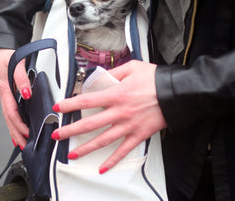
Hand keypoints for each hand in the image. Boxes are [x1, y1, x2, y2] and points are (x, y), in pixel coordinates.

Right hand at [0, 48, 31, 149]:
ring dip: (15, 130)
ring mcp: (5, 94)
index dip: (19, 125)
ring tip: (21, 143)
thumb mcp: (15, 62)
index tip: (28, 134)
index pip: (12, 112)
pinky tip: (17, 128)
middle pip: (9, 119)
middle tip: (25, 147)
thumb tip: (27, 93)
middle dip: (17, 134)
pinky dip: (13, 121)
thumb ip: (21, 78)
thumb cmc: (6, 53)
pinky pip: (10, 110)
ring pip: (9, 116)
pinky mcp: (7, 91)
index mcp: (5, 89)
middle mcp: (4, 94)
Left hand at [52, 60, 166, 173]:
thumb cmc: (156, 79)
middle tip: (57, 135)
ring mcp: (128, 126)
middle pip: (89, 124)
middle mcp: (120, 112)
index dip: (70, 104)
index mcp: (116, 94)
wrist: (178, 92)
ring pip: (102, 140)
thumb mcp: (132, 67)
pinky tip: (102, 167)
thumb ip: (113, 71)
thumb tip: (99, 75)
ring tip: (72, 154)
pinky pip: (123, 151)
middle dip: (70, 130)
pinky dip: (112, 160)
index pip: (86, 101)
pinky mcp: (139, 135)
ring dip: (85, 148)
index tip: (58, 108)